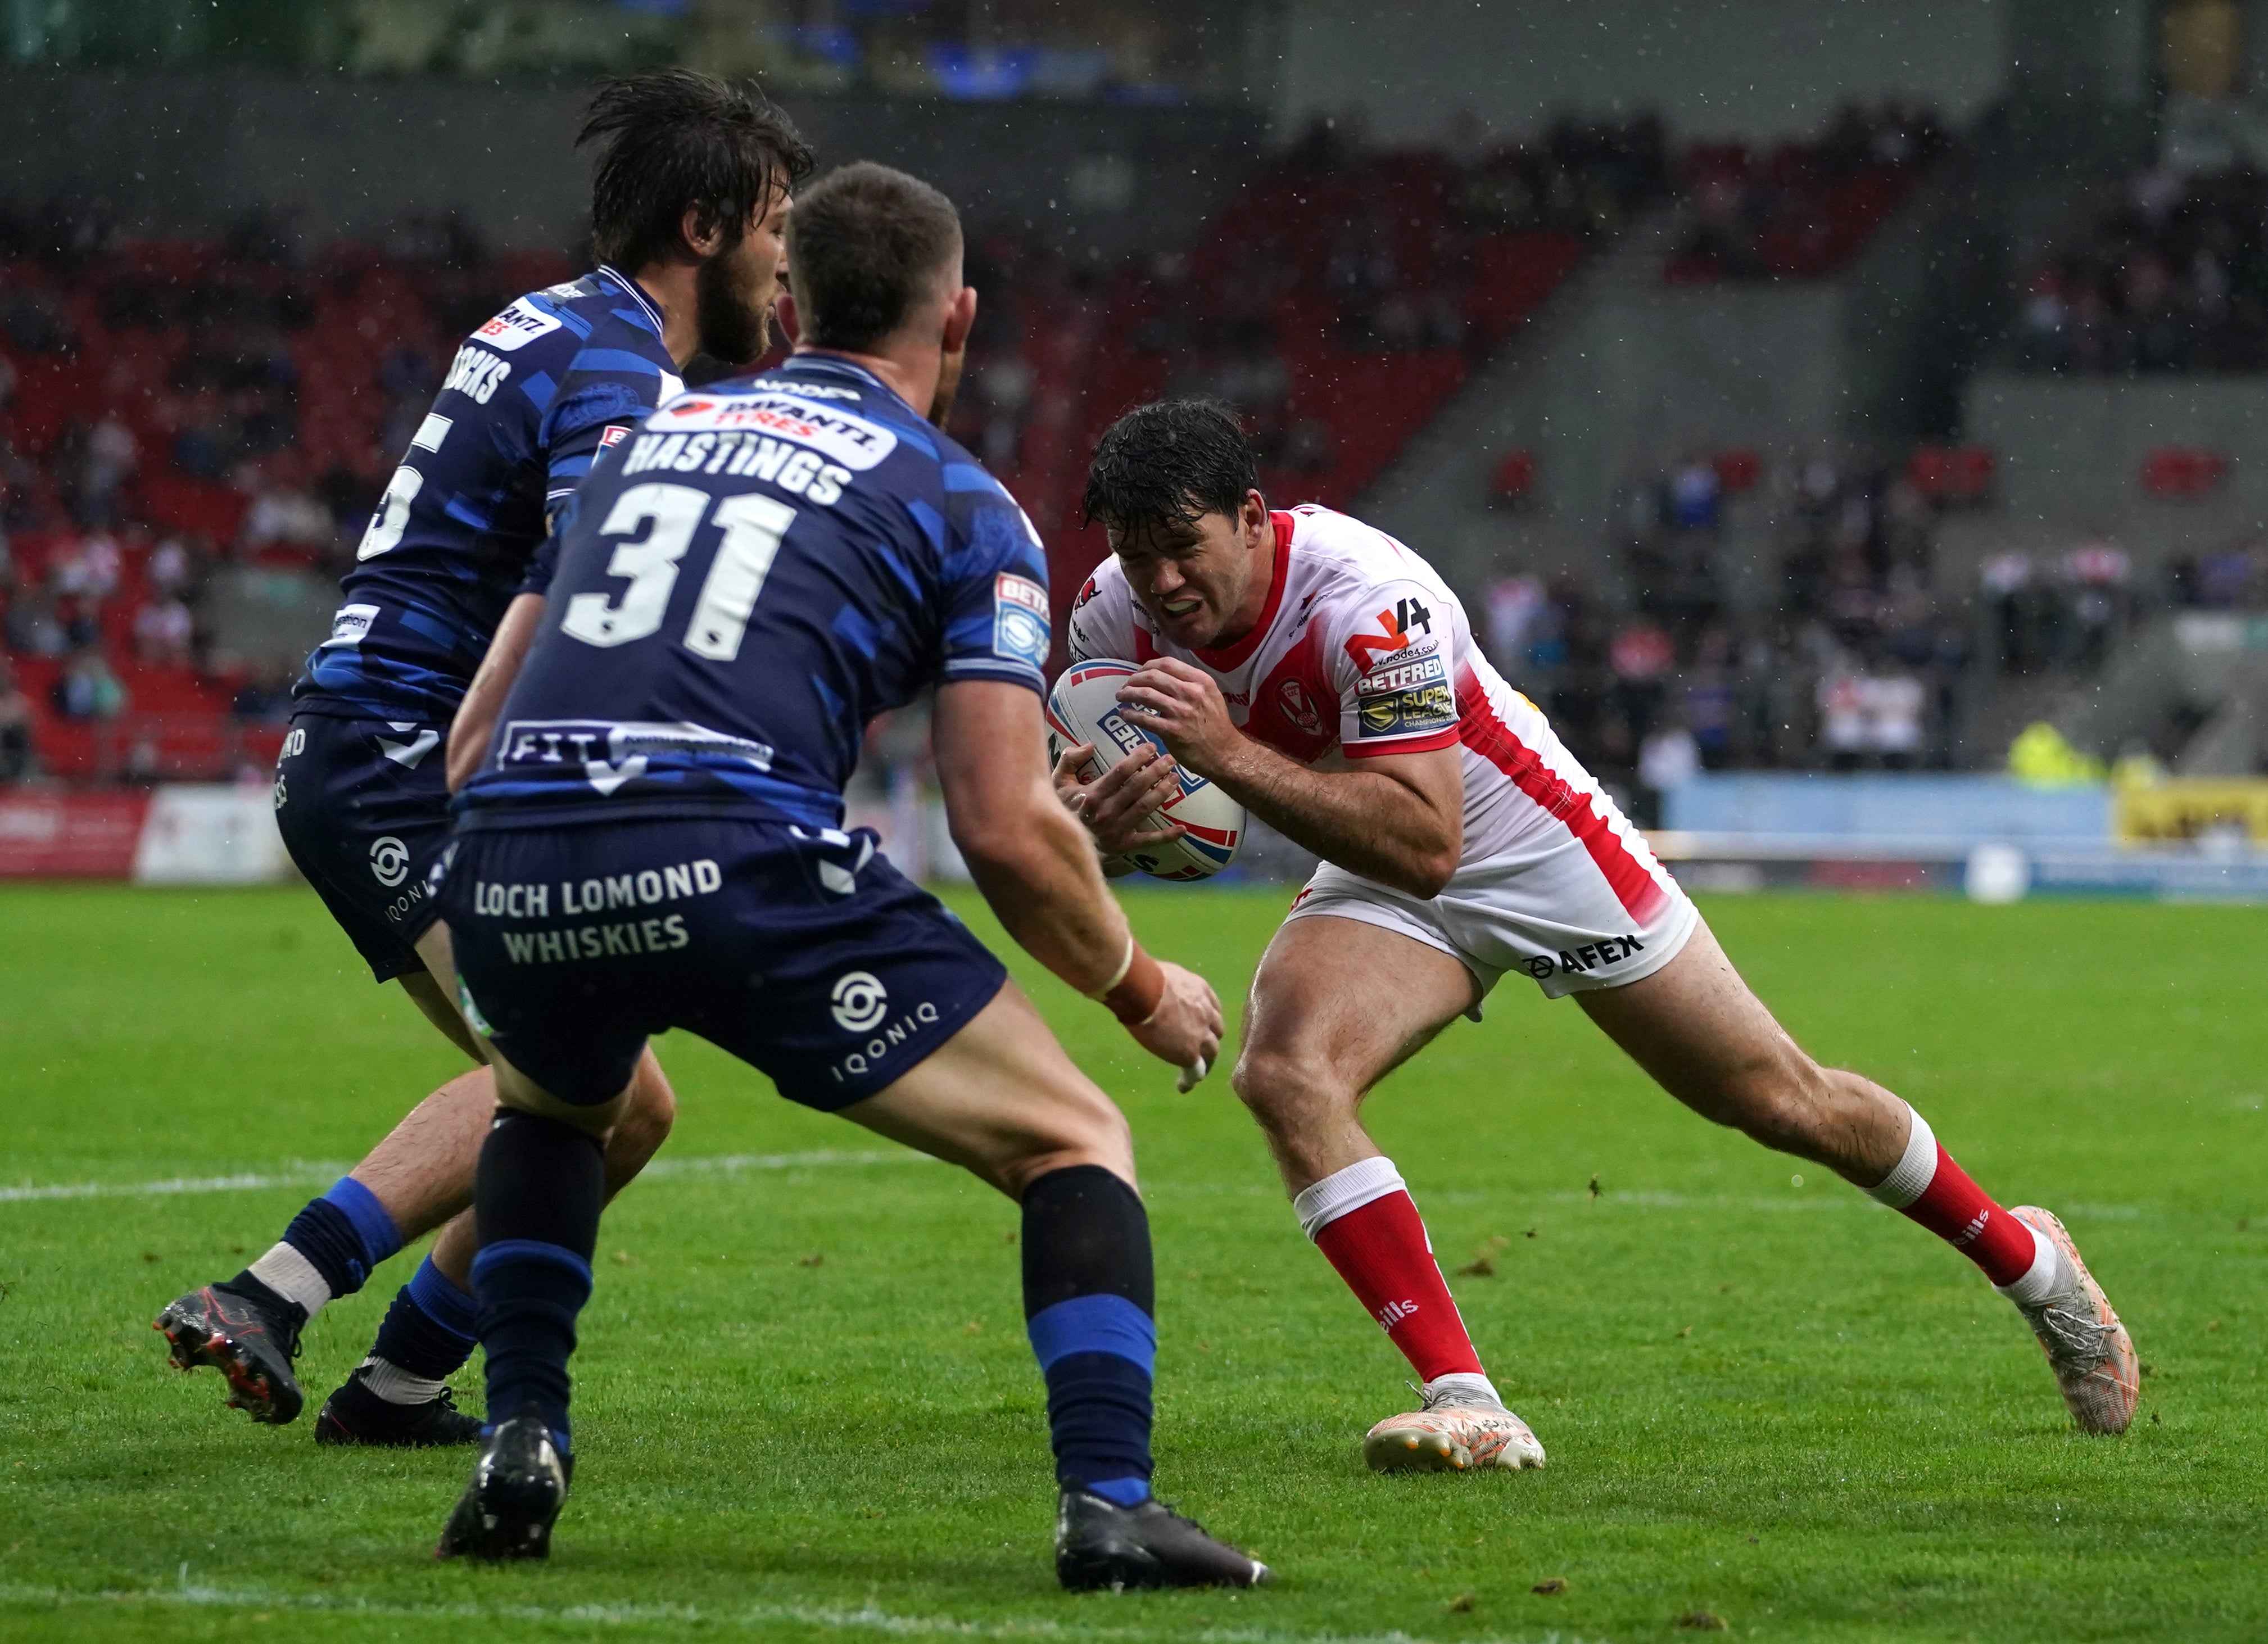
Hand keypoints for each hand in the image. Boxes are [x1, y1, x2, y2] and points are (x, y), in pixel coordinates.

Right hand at [1053, 740, 1186, 857]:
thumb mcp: (1058, 784)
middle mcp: (1107, 811)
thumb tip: (1089, 745)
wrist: (1061, 846)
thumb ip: (1069, 761)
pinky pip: (1148, 841)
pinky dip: (1166, 836)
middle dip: (1156, 770)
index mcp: (1093, 795)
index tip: (1151, 747)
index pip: (1121, 772)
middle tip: (1170, 759)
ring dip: (1163, 792)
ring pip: (1145, 807)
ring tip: (1175, 778)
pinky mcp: (1125, 845)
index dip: (1138, 757)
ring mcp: (1117, 829)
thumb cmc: (1064, 811)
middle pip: (1137, 787)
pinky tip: (1182, 829)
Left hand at [1115, 658, 1242, 778]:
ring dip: (1127, 694)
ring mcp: (1181, 712)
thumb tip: (1161, 677)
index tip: (1139, 674)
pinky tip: (1124, 715)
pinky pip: (1143, 718)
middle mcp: (1191, 693)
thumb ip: (1190, 684)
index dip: (1146, 666)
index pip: (1166, 663)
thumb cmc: (1216, 726)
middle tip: (1125, 686)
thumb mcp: (1210, 696)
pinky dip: (1129, 715)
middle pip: (1152, 676)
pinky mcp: (1172, 731)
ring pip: (1145, 695)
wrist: (1226, 754)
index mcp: (1200, 681)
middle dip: (1133, 680)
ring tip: (1120, 697)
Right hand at [1125, 960, 1221, 1090]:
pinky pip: (1196, 1070)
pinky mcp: (1189, 1052)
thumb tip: (1145, 979)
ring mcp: (1200, 1034)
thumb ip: (1164, 982)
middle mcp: (1206, 1012)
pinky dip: (1190, 1079)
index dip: (1207, 1020)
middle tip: (1201, 1051)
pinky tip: (1184, 1085)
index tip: (1202, 1027)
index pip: (1212, 1008)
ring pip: (1211, 1053)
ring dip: (1204, 1063)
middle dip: (1209, 1041)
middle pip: (1216, 1032)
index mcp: (1200, 990)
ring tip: (1195, 1074)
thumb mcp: (1162, 973)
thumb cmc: (1143, 977)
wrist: (1143, 990)